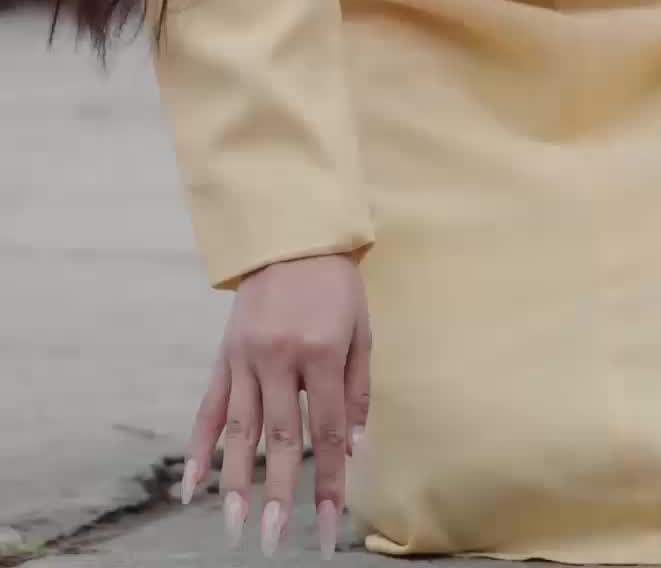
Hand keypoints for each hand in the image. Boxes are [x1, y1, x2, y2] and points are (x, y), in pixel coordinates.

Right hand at [179, 254, 370, 558]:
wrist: (293, 233)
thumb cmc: (335, 286)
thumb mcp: (361, 331)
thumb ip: (357, 390)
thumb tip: (354, 451)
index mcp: (320, 351)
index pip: (327, 431)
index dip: (328, 483)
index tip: (327, 529)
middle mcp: (279, 357)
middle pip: (281, 437)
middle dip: (279, 494)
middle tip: (274, 542)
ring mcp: (246, 356)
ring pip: (240, 430)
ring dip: (235, 482)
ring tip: (233, 526)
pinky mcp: (224, 355)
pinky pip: (208, 408)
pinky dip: (198, 449)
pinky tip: (190, 487)